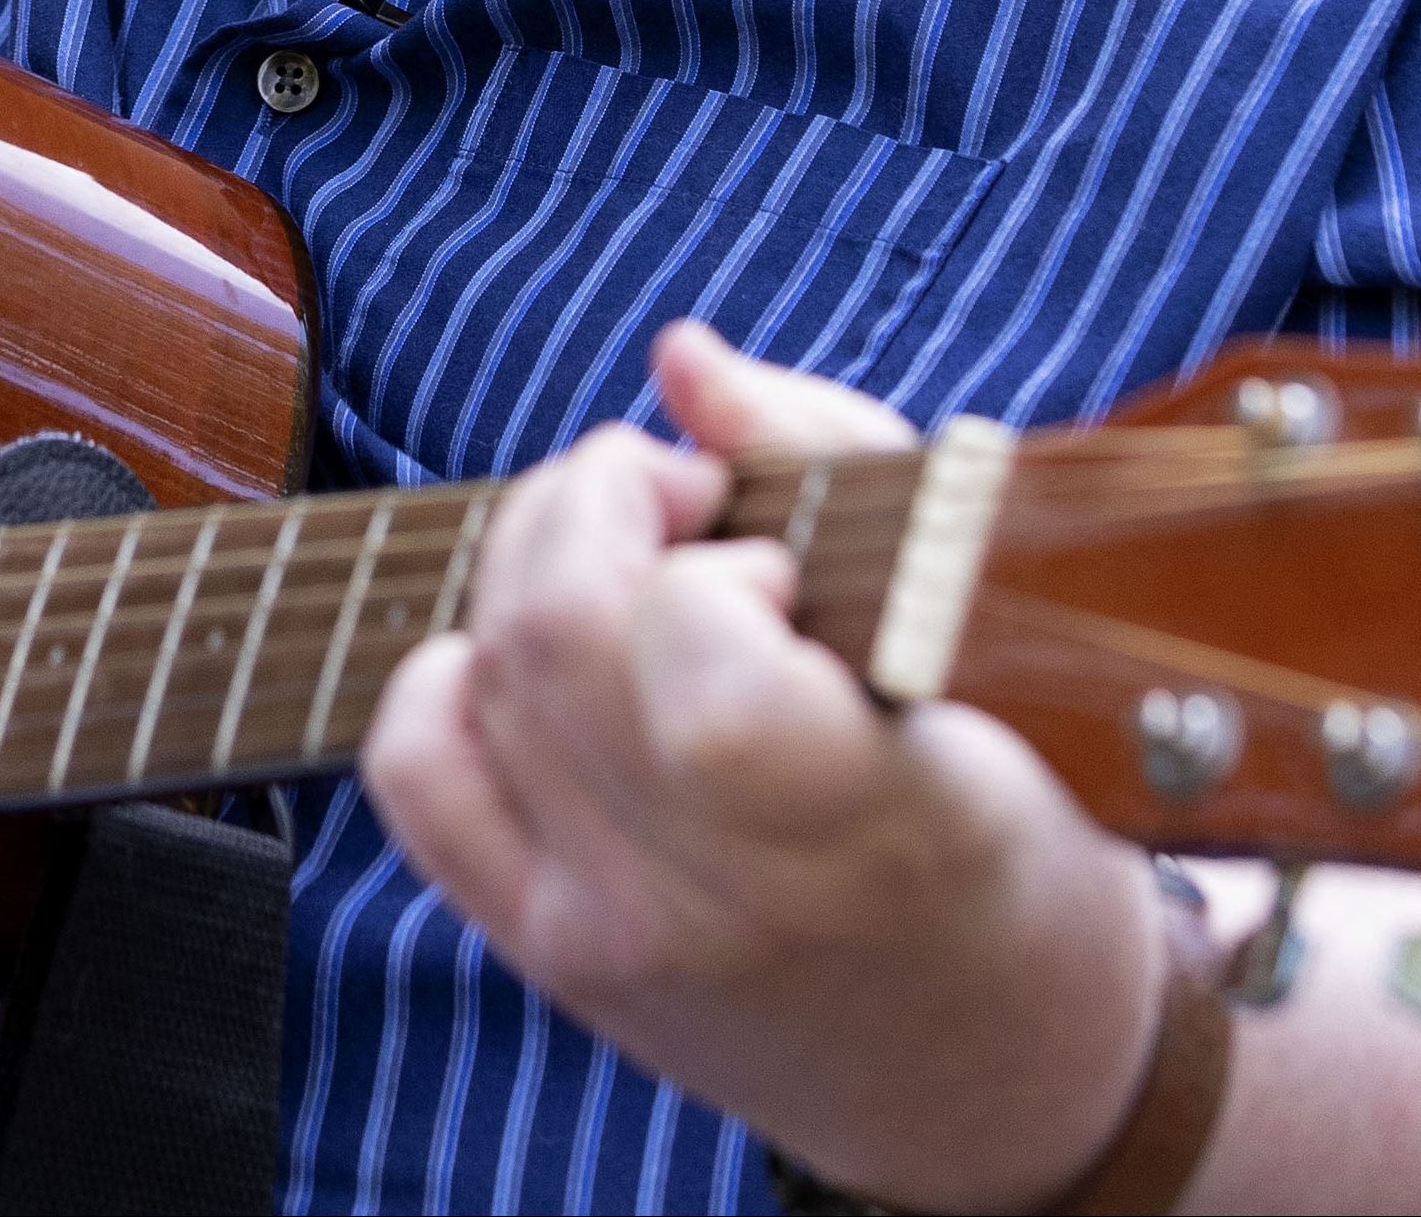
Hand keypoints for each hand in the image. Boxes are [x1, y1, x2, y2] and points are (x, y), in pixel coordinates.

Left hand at [362, 323, 1166, 1214]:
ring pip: (483, 674)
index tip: (772, 561)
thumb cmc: (1002, 808)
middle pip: (548, 636)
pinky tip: (550, 660)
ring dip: (542, 563)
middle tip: (685, 504)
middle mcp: (720, 898)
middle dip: (598, 499)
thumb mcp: (975, 636)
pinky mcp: (548, 950)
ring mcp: (614, 933)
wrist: (983, 1064)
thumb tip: (679, 356)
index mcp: (870, 825)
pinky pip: (418, 772)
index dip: (710, 568)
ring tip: (640, 573)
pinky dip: (454, 672)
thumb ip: (828, 457)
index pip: (701, 672)